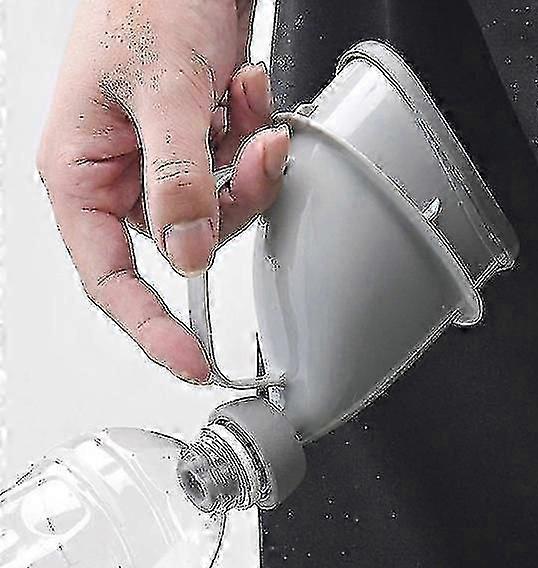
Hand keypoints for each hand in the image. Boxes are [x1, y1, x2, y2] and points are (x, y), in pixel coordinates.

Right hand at [37, 0, 288, 383]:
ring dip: (249, 165)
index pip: (110, 277)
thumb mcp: (162, 89)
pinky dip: (253, 138)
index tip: (191, 362)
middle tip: (254, 149)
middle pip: (187, 241)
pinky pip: (237, 174)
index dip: (150, 326)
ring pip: (221, 210)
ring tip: (247, 102)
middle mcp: (122, 179)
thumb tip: (189, 254)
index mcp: (82, 174)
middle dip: (233, 203)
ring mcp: (165, 166)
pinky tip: (245, 90)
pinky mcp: (200, 149)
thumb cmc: (146, 1)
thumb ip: (177, 177)